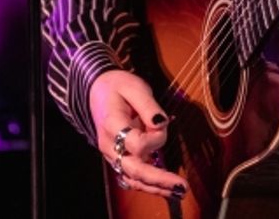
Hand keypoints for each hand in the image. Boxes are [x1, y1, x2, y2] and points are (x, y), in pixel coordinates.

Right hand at [88, 69, 184, 200]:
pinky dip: (149, 186)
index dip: (154, 137)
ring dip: (156, 188)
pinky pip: (132, 178)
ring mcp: (112, 155)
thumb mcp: (134, 86)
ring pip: (133, 179)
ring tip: (179, 191)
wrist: (97, 91)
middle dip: (158, 180)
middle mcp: (109, 145)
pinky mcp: (119, 159)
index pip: (135, 143)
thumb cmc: (117, 86)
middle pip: (133, 169)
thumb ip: (149, 106)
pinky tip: (167, 189)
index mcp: (111, 125)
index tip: (163, 122)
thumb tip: (162, 123)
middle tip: (181, 186)